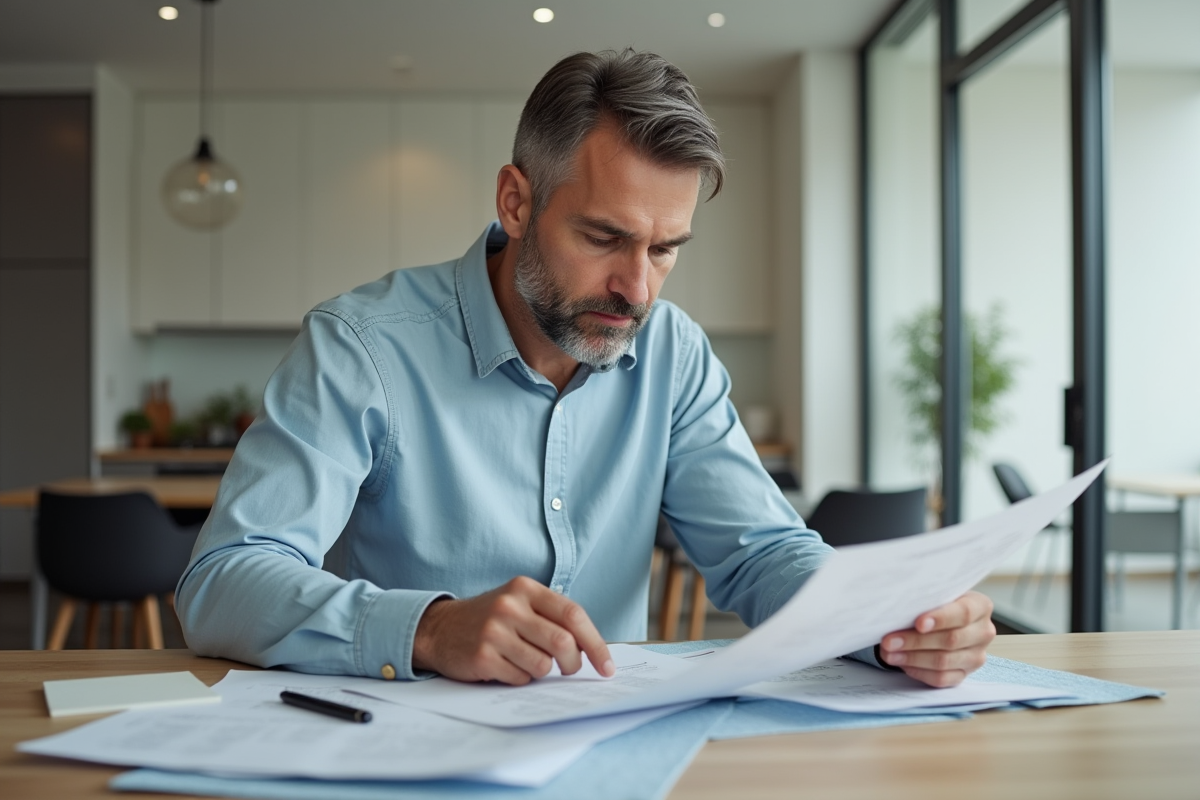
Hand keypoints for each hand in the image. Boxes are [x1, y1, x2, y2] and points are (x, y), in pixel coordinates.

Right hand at [411, 576, 614, 684]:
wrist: (439, 629)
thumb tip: (593, 649)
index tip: (606, 666)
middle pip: (563, 643)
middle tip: (568, 669)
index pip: (573, 614)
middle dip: (573, 664)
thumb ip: (552, 618)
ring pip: (543, 665)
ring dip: (542, 671)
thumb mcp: (519, 604)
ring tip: (526, 662)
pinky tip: (506, 667)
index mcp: (525, 588)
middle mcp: (509, 606)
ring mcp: (494, 631)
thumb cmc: (490, 619)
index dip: (596, 643)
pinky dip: (520, 678)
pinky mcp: (482, 656)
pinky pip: (520, 678)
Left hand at [877, 591, 995, 686]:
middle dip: (916, 641)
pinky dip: (918, 671)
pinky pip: (941, 678)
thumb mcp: (935, 594)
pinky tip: (901, 663)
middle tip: (889, 640)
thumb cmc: (936, 603)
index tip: (918, 624)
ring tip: (889, 652)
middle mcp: (983, 632)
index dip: (940, 619)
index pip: (963, 613)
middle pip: (951, 640)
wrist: (942, 618)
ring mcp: (976, 656)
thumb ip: (926, 599)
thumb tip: (899, 609)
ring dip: (912, 658)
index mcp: (981, 606)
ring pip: (944, 661)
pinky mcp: (964, 674)